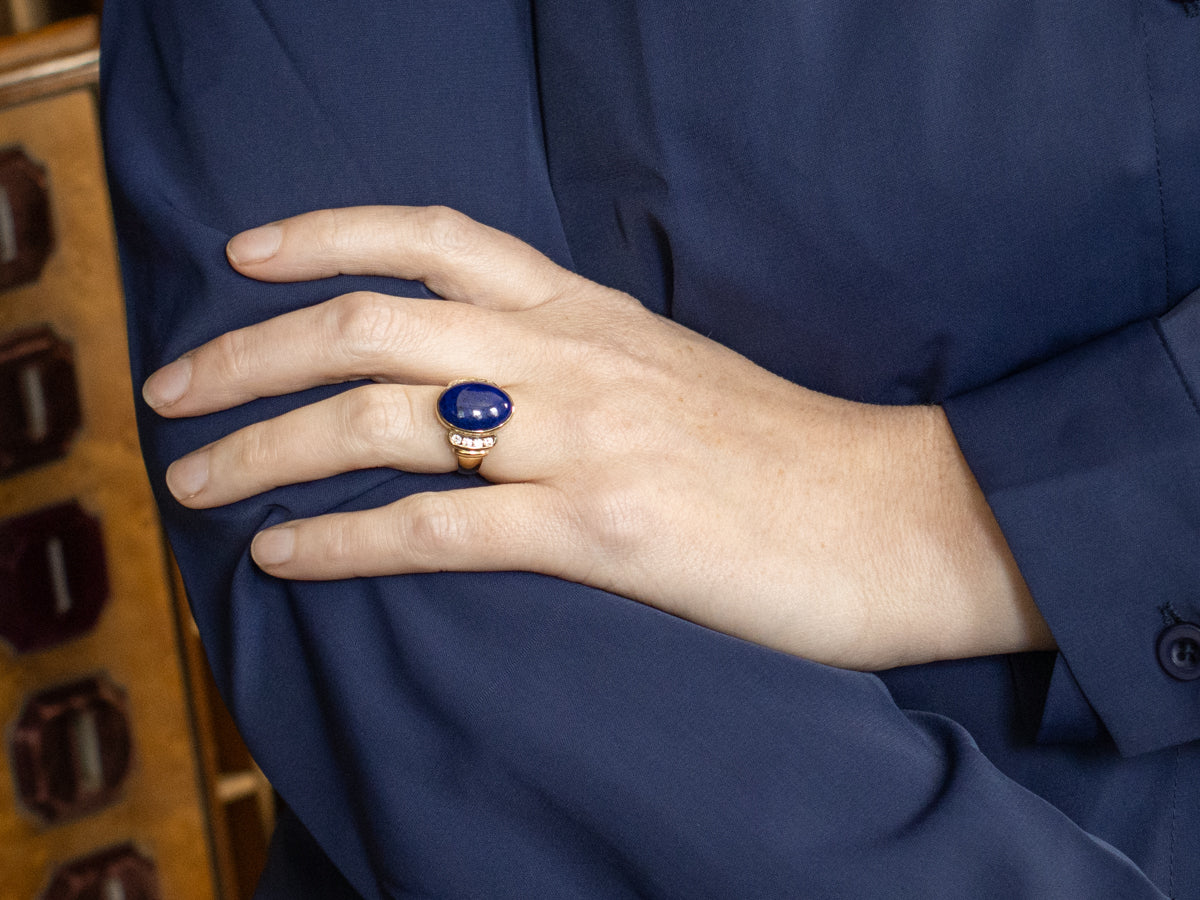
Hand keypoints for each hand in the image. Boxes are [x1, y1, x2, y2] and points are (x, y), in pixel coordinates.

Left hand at [144, 205, 1052, 669]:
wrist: (901, 512)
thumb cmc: (790, 451)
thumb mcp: (675, 371)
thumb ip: (581, 359)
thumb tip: (492, 380)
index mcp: (591, 314)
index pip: (435, 238)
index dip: (326, 233)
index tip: (247, 255)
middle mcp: (572, 358)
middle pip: (371, 326)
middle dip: (249, 352)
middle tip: (173, 390)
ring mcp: (584, 440)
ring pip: (381, 422)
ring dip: (265, 450)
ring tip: (196, 484)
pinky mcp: (604, 531)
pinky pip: (439, 531)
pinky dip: (343, 542)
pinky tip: (283, 559)